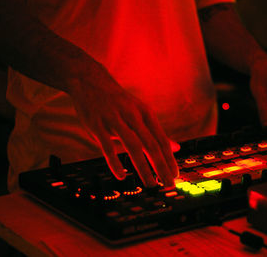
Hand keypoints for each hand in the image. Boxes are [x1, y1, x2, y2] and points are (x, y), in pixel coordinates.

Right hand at [66, 64, 177, 186]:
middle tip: (169, 184)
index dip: (170, 159)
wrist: (90, 81)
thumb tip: (175, 148)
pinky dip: (115, 162)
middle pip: (152, 145)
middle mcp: (133, 116)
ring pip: (133, 146)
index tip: (175, 175)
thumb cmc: (119, 102)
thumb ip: (156, 133)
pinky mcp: (97, 125)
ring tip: (151, 185)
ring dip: (144, 168)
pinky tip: (122, 176)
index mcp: (146, 114)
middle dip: (162, 167)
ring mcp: (115, 120)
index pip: (162, 141)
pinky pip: (107, 147)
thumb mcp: (141, 113)